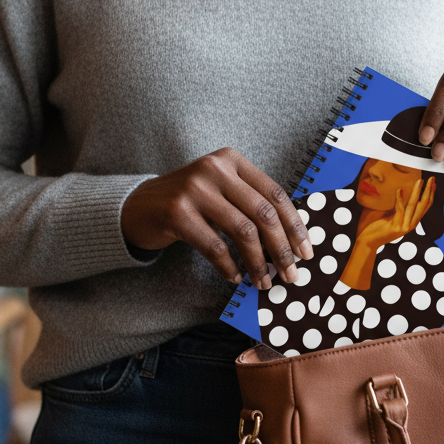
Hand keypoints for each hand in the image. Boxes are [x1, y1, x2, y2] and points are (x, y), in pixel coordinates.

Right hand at [120, 148, 312, 289]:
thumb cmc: (190, 204)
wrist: (137, 206)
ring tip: (263, 282)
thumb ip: (250, 206)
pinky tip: (234, 277)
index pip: (275, 194)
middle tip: (291, 274)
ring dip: (258, 263)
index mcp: (232, 161)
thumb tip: (290, 243)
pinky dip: (228, 267)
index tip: (306, 252)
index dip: (295, 226)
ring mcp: (194, 189)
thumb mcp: (221, 192)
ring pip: (243, 231)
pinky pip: (214, 246)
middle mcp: (215, 169)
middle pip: (263, 214)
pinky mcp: (177, 212)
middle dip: (282, 249)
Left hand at [355, 177, 435, 252]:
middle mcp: (410, 224)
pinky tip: (399, 190)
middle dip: (428, 191)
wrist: (367, 242)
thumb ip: (395, 203)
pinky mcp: (395, 227)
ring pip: (413, 206)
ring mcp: (404, 226)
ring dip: (417, 192)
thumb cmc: (375, 225)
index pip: (425, 206)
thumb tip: (396, 186)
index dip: (430, 194)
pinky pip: (400, 210)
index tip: (433, 182)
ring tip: (419, 181)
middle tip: (431, 178)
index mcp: (411, 220)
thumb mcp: (388, 212)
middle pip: (423, 205)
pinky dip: (399, 199)